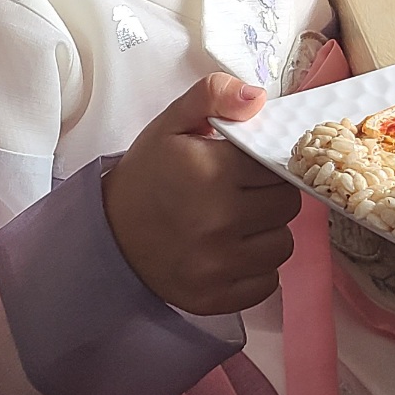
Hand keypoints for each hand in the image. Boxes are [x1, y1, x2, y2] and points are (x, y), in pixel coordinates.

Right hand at [102, 73, 301, 314]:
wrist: (107, 233)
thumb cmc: (148, 174)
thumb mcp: (173, 123)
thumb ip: (214, 96)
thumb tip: (258, 97)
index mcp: (211, 172)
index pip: (277, 166)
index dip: (266, 164)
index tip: (248, 168)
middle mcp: (218, 221)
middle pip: (286, 205)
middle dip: (271, 195)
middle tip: (244, 193)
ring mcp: (217, 265)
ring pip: (283, 244)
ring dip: (268, 232)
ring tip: (239, 223)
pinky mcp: (214, 298)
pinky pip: (268, 282)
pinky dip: (257, 269)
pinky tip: (233, 252)